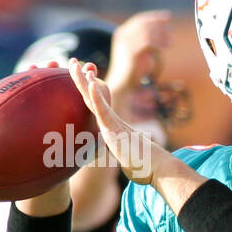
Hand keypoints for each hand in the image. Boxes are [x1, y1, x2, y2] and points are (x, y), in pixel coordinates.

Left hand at [68, 58, 179, 185]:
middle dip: (81, 79)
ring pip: (94, 99)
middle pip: (92, 97)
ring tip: (74, 64)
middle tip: (72, 62)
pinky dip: (96, 96)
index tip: (84, 76)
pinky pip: (103, 110)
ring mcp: (114, 124)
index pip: (97, 106)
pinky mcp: (116, 129)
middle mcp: (112, 122)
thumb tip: (131, 163)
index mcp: (113, 128)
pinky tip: (91, 82)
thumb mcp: (130, 161)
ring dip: (84, 81)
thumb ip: (127, 157)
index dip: (89, 91)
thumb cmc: (147, 168)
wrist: (159, 169)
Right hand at [104, 10, 170, 97]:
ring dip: (161, 35)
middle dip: (159, 25)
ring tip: (170, 42)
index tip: (167, 16)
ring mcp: (126, 44)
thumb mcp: (139, 52)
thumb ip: (147, 41)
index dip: (154, 17)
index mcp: (122, 33)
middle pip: (144, 24)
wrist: (122, 83)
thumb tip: (162, 34)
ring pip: (148, 32)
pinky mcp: (132, 53)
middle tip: (171, 30)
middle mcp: (123, 36)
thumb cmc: (133, 69)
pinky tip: (166, 46)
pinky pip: (149, 43)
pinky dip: (159, 42)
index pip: (139, 19)